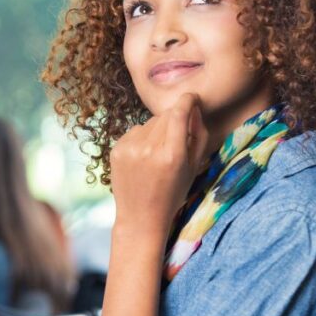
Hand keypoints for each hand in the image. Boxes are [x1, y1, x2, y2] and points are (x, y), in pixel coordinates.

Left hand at [110, 92, 210, 235]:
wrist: (140, 216)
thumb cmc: (173, 193)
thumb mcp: (194, 167)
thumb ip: (198, 134)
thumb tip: (194, 108)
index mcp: (171, 155)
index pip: (179, 111)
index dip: (188, 100)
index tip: (193, 98)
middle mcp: (148, 149)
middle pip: (165, 115)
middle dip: (174, 120)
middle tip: (176, 139)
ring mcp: (129, 149)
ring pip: (150, 122)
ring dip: (157, 131)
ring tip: (158, 155)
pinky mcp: (116, 149)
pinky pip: (135, 131)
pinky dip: (142, 139)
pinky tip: (144, 158)